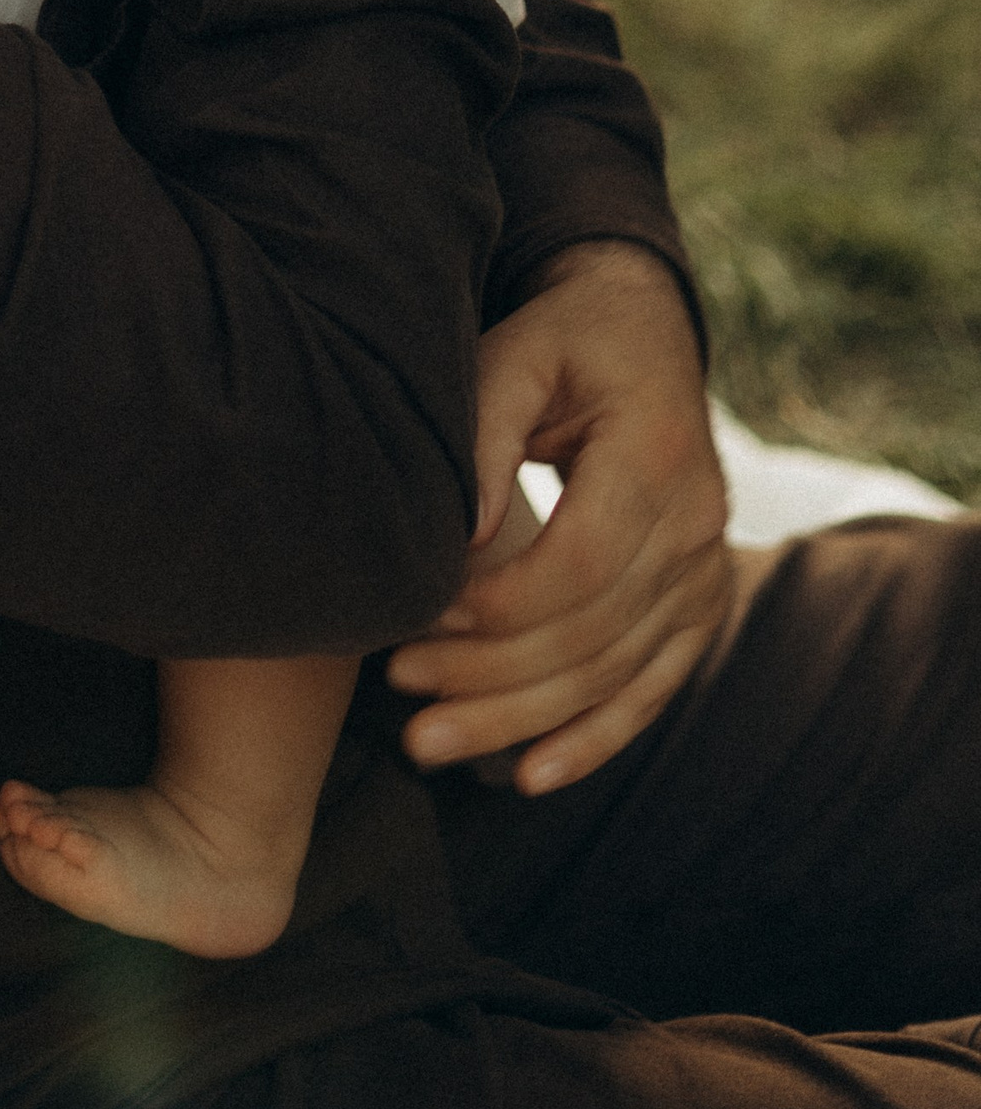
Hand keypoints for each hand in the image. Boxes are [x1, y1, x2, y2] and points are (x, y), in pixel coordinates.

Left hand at [386, 240, 730, 793]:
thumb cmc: (560, 340)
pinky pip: (654, 686)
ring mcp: (708, 568)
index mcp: (656, 452)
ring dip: (522, 722)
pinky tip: (531, 776)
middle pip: (596, 633)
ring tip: (427, 744)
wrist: (641, 332)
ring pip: (617, 673)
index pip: (584, 563)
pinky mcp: (700, 601)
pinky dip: (595, 737)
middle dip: (493, 681)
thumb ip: (481, 441)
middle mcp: (699, 521)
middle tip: (399, 706)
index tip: (415, 622)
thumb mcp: (512, 357)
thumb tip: (455, 547)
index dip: (500, 608)